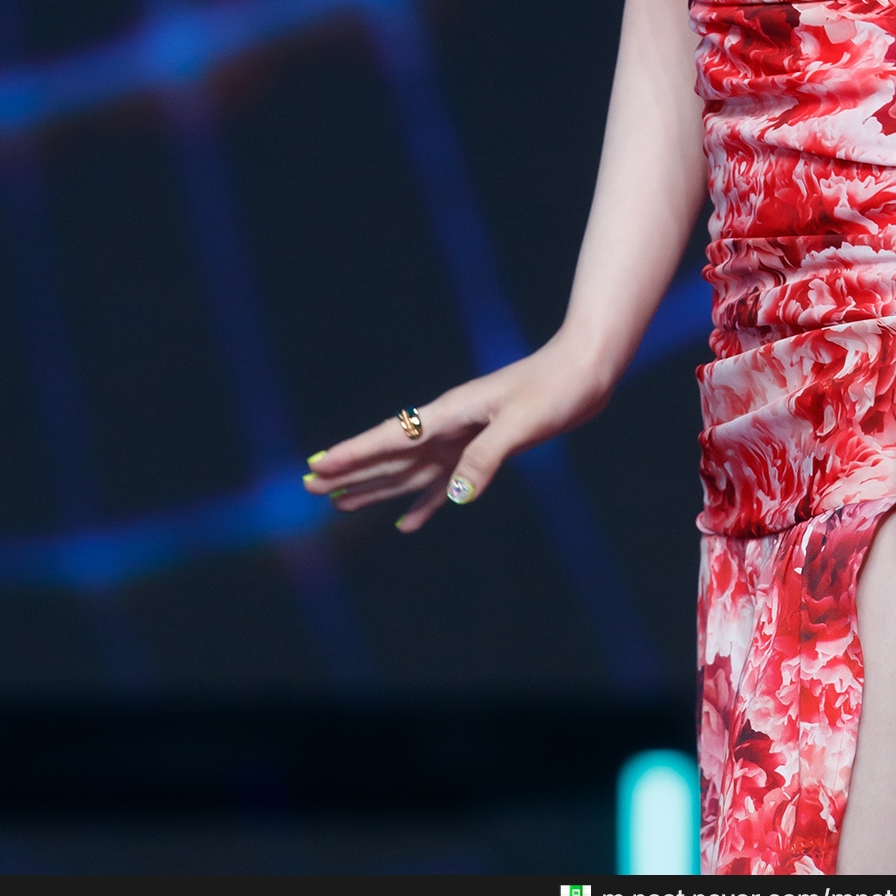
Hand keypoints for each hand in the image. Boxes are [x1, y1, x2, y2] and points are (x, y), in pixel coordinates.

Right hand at [301, 333, 609, 533]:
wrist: (586, 370)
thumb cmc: (556, 388)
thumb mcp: (523, 422)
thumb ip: (489, 456)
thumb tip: (457, 496)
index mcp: (451, 413)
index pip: (391, 438)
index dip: (353, 454)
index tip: (317, 467)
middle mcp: (450, 426)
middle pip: (390, 455)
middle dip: (351, 472)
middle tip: (309, 488)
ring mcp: (465, 438)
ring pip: (409, 471)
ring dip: (376, 488)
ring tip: (341, 506)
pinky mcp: (485, 449)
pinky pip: (444, 482)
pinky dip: (424, 503)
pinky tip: (408, 524)